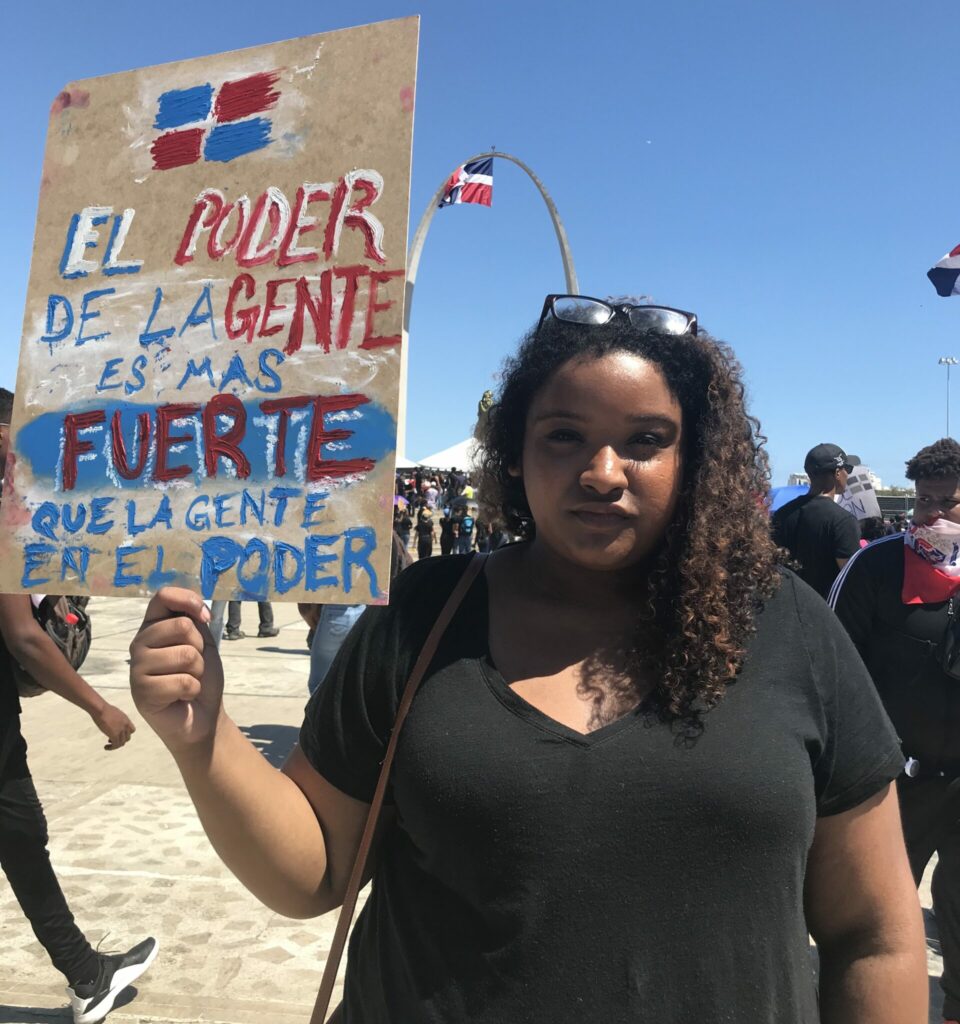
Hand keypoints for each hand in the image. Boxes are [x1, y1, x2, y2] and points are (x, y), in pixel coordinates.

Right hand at [92, 703, 134, 749]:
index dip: (125, 734)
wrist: (101, 709)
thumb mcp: (114, 713)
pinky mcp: (114, 735)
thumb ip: (116, 719)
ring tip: (108, 746)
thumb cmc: (104, 709)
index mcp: (126, 720)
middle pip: (127, 738)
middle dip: (120, 740)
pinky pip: (115, 745)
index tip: (118, 734)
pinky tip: (105, 747)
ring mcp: (121, 730)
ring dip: (115, 746)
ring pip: (122, 743)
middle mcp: (125, 726)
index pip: (132, 730)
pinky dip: (111, 748)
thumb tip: (112, 721)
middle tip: (111, 740)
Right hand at [129, 588, 222, 753]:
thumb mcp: (203, 642)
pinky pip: (183, 681)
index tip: (205, 617)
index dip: (189, 601)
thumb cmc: (200, 676)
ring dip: (198, 672)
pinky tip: (181, 697)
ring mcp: (137, 668)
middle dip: (200, 648)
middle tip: (194, 666)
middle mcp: (140, 643)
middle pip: (182, 626)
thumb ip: (196, 620)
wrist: (202, 715)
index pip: (163, 596)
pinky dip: (192, 690)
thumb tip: (198, 610)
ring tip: (188, 682)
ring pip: (186, 655)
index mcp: (153, 626)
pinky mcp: (141, 692)